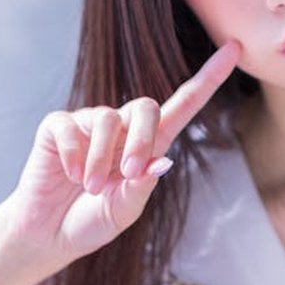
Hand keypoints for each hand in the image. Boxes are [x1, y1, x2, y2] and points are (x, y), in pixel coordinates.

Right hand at [5, 41, 240, 263]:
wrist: (48, 235)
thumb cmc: (90, 221)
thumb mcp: (123, 212)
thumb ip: (142, 187)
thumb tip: (163, 159)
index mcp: (149, 146)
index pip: (184, 105)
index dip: (210, 77)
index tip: (237, 48)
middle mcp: (122, 128)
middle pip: (146, 106)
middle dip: (142, 138)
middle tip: (129, 173)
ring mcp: (88, 124)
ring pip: (107, 118)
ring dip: (101, 158)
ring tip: (90, 187)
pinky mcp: (57, 127)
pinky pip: (69, 126)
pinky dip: (73, 153)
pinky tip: (71, 175)